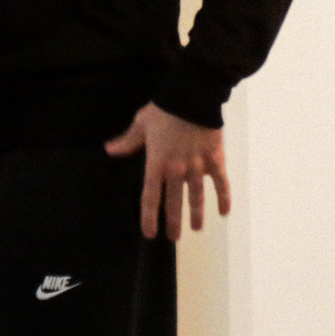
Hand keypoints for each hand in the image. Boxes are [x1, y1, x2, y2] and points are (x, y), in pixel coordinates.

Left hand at [105, 102, 230, 240]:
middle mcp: (177, 170)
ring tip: (197, 229)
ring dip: (196, 215)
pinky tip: (224, 212)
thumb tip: (109, 150)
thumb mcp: (141, 124)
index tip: (150, 233)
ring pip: (196, 197)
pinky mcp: (215, 159)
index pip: (150, 197)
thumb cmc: (165, 109)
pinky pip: (220, 182)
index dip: (149, 217)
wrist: (193, 97)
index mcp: (157, 164)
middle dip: (174, 223)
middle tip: (175, 238)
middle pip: (174, 202)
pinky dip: (224, 198)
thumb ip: (128, 141)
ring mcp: (198, 167)